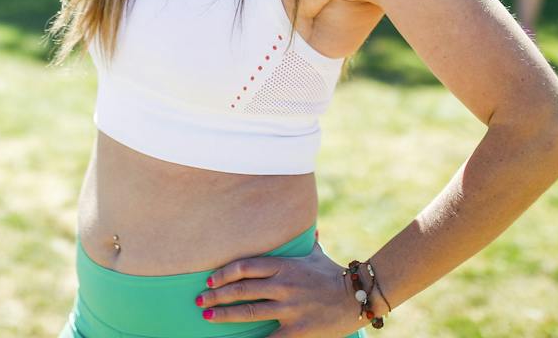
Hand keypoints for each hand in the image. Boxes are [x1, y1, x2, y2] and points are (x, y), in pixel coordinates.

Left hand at [197, 245, 364, 335]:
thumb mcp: (316, 255)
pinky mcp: (296, 329)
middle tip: (200, 301)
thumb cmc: (334, 275)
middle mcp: (282, 285)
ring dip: (224, 314)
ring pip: (248, 311)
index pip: (244, 266)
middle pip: (241, 289)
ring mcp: (289, 307)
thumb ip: (306, 243)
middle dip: (216, 295)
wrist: (358, 298)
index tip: (210, 280)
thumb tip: (309, 229)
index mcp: (283, 265)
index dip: (224, 273)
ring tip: (207, 317)